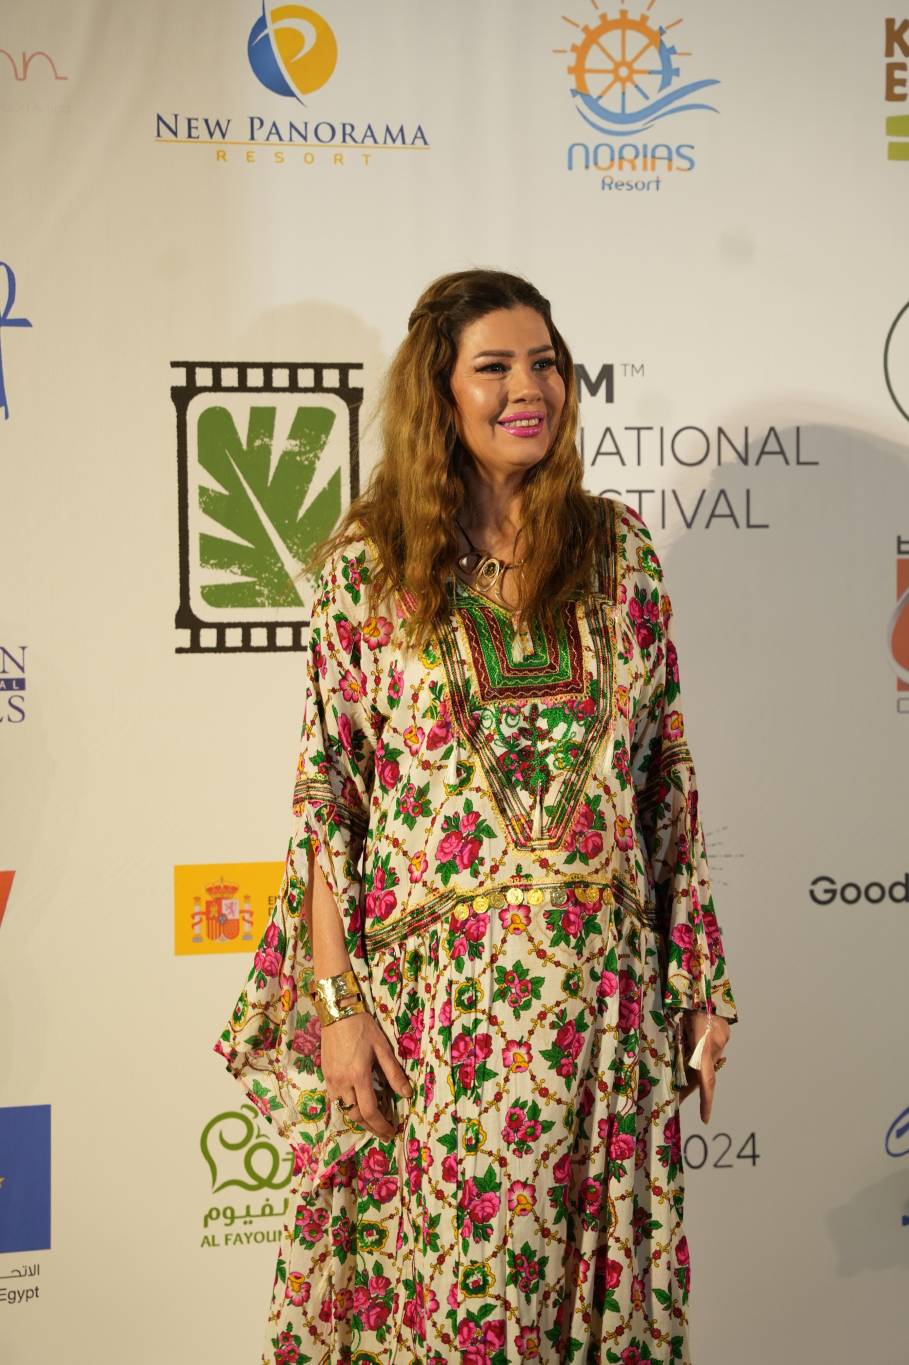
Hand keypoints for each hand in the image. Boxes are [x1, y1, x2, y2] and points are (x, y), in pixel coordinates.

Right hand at [320, 1010, 412, 1139]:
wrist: (337, 1014)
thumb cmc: (363, 1028)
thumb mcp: (382, 1048)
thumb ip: (394, 1073)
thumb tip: (406, 1094)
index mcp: (359, 1076)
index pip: (370, 1111)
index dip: (381, 1126)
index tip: (391, 1132)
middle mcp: (343, 1083)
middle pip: (356, 1116)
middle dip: (371, 1127)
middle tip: (384, 1131)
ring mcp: (331, 1081)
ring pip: (344, 1110)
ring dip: (359, 1119)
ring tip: (373, 1120)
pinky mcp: (325, 1076)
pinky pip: (335, 1100)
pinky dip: (347, 1107)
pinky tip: (357, 1105)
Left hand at [679, 1010, 729, 1123]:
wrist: (699, 981)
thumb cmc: (680, 1002)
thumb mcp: (674, 1025)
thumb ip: (676, 1047)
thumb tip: (675, 1070)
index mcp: (703, 1043)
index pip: (706, 1080)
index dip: (706, 1101)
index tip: (706, 1119)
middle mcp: (716, 1042)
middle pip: (706, 1071)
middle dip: (694, 1081)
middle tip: (680, 1089)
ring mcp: (723, 1035)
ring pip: (709, 1058)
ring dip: (697, 1060)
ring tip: (683, 1048)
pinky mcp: (724, 1030)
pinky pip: (713, 1046)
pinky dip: (703, 1048)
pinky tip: (694, 1037)